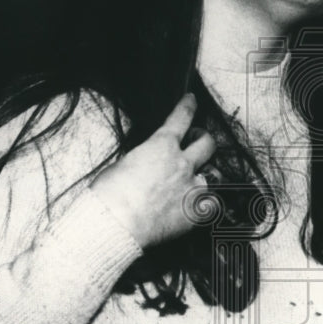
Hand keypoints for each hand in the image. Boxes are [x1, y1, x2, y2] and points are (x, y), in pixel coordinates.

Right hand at [90, 94, 215, 248]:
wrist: (115, 224)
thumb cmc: (110, 195)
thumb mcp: (123, 164)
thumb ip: (144, 159)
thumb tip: (149, 164)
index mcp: (161, 146)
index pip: (181, 118)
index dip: (188, 106)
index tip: (191, 100)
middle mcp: (182, 164)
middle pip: (207, 143)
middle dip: (202, 139)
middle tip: (196, 141)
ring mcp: (192, 188)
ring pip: (212, 175)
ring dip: (203, 176)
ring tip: (192, 183)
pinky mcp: (196, 213)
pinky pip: (213, 204)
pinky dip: (207, 204)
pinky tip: (199, 207)